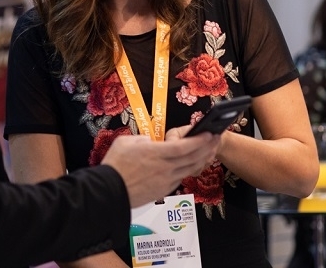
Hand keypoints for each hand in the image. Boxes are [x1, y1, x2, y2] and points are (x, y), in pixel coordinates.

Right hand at [101, 133, 219, 207]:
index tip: (209, 133)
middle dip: (207, 147)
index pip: (184, 146)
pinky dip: (190, 170)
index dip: (199, 140)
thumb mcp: (126, 142)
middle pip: (192, 158)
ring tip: (210, 152)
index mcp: (156, 153)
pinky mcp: (163, 190)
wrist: (109, 191)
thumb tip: (151, 143)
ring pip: (190, 169)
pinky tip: (192, 165)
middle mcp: (165, 167)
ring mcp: (165, 181)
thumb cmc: (114, 165)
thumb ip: (142, 139)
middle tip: (216, 139)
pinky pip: (181, 178)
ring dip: (202, 159)